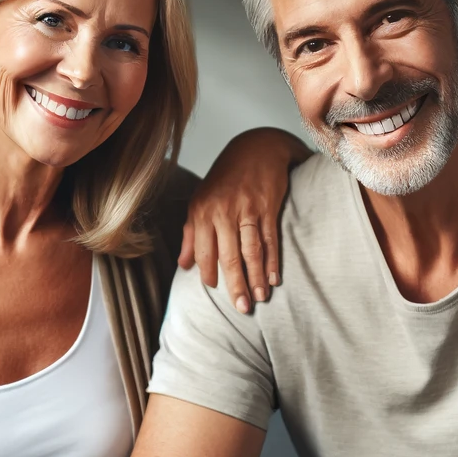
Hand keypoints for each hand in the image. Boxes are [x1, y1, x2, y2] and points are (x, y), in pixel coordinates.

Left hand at [179, 128, 309, 313]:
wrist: (256, 148)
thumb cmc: (226, 178)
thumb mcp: (201, 201)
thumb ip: (191, 234)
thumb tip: (183, 265)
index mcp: (202, 211)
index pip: (205, 251)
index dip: (210, 273)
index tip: (217, 291)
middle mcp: (222, 211)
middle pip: (229, 256)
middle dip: (236, 285)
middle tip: (241, 308)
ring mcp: (246, 209)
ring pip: (251, 251)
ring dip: (256, 278)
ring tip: (260, 298)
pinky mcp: (267, 207)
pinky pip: (270, 239)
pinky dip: (272, 261)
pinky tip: (273, 278)